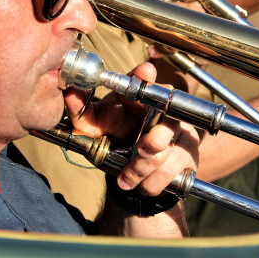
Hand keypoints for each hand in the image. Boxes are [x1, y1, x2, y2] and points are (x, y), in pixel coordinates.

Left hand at [64, 61, 199, 196]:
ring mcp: (181, 130)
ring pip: (167, 151)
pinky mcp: (189, 153)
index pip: (146, 79)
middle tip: (137, 152)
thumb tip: (69, 93)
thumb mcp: (94, 129)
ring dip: (143, 170)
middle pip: (166, 119)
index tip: (144, 72)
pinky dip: (153, 182)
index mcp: (139, 97)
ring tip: (127, 179)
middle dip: (151, 143)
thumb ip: (81, 113)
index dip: (146, 75)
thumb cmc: (113, 141)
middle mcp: (164, 109)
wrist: (131, 174)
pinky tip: (143, 184)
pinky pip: (174, 169)